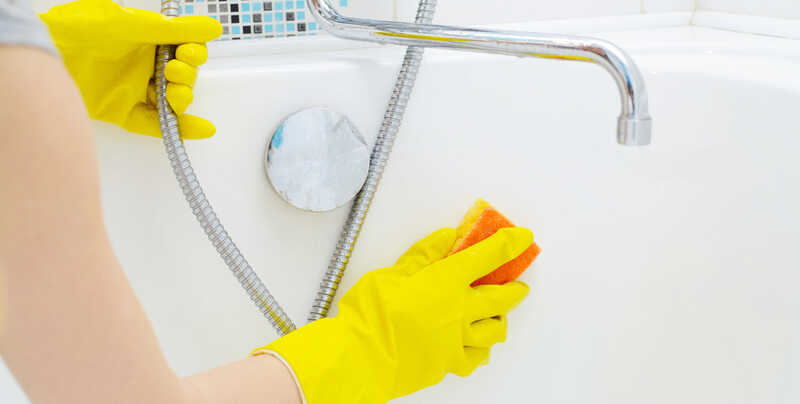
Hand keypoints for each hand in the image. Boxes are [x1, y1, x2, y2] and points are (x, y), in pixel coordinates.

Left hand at [40, 0, 221, 138]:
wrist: (49, 52)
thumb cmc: (82, 30)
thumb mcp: (135, 24)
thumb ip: (177, 29)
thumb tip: (213, 28)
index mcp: (148, 41)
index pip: (184, 50)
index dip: (194, 54)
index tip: (189, 53)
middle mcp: (143, 66)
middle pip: (182, 78)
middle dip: (187, 76)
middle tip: (174, 71)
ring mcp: (134, 90)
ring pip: (172, 101)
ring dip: (182, 98)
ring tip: (174, 92)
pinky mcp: (123, 112)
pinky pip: (155, 124)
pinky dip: (178, 129)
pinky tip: (199, 128)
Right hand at [255, 227, 532, 403]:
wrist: (361, 358)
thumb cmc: (371, 313)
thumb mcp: (392, 273)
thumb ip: (423, 255)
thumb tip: (446, 236)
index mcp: (446, 281)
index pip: (488, 256)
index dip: (510, 244)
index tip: (524, 237)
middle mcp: (460, 310)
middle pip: (502, 297)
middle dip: (515, 288)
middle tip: (519, 284)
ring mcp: (458, 340)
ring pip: (495, 330)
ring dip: (500, 319)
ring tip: (497, 316)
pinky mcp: (449, 363)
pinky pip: (476, 357)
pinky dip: (481, 350)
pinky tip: (477, 346)